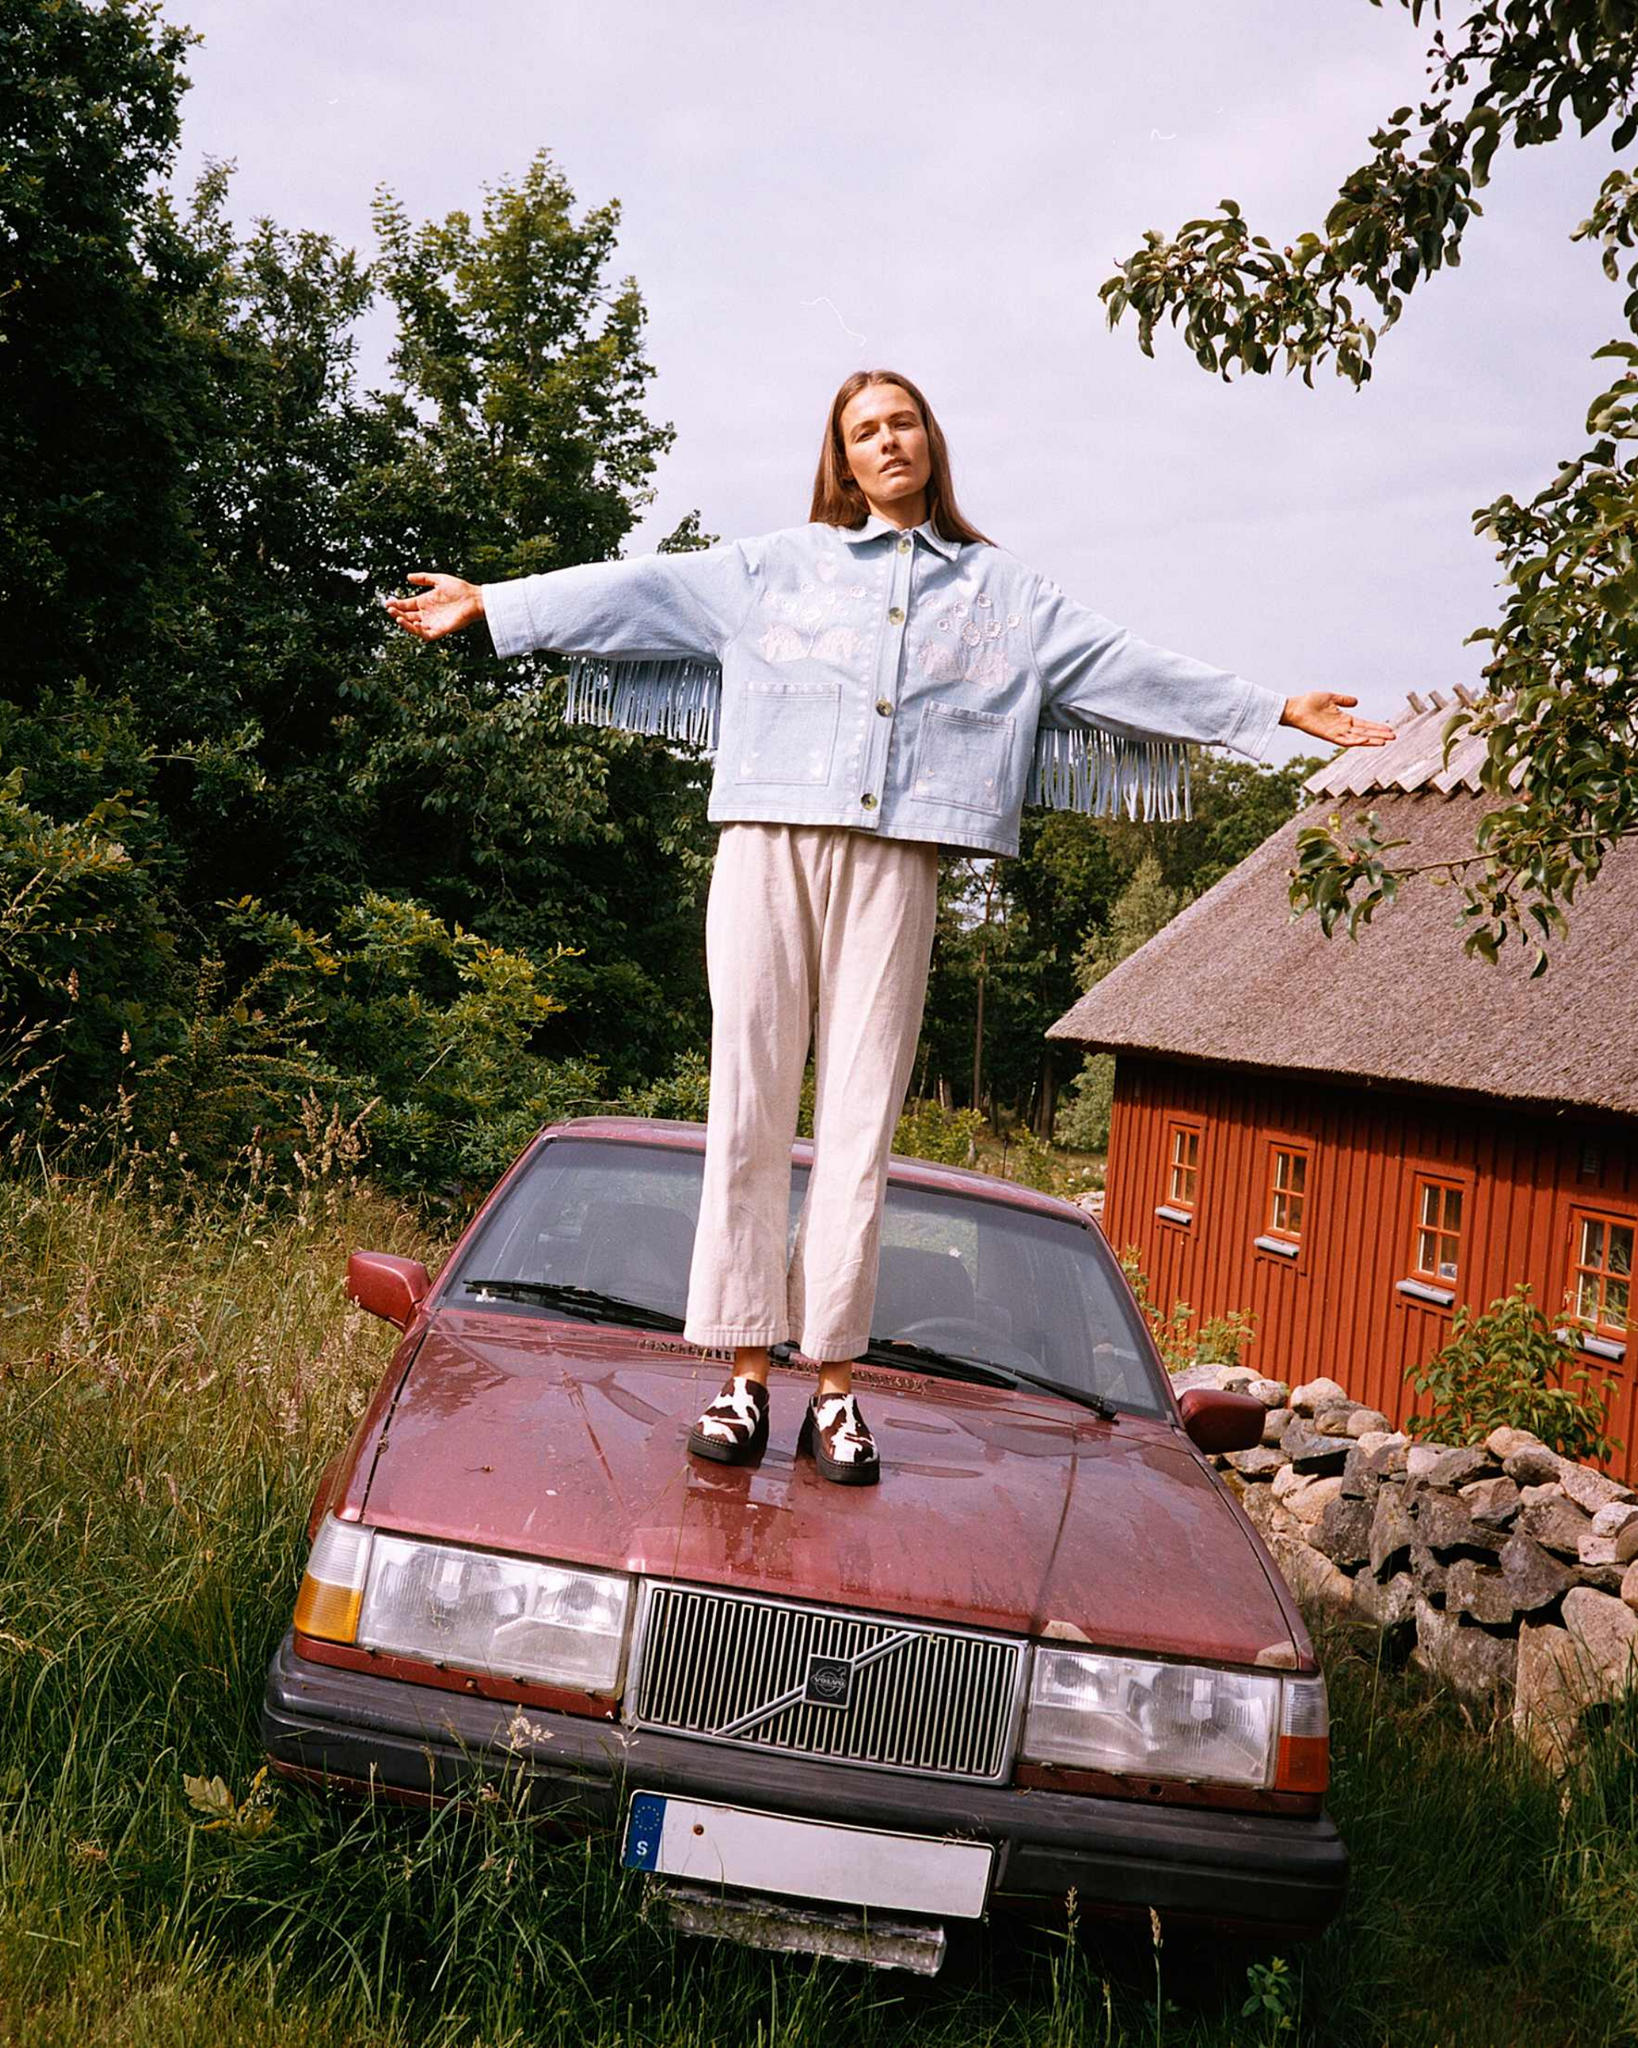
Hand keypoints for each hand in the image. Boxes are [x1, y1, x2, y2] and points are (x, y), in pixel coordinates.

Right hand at [385, 572, 483, 641]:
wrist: (475, 599)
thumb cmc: (460, 589)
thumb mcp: (439, 580)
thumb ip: (424, 578)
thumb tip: (408, 577)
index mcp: (425, 602)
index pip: (407, 605)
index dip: (397, 604)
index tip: (387, 602)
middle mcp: (427, 613)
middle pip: (408, 616)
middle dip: (397, 613)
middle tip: (390, 609)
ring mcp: (433, 622)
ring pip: (414, 627)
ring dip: (404, 623)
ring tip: (397, 617)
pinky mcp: (440, 630)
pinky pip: (426, 634)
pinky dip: (418, 631)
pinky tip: (413, 623)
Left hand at [1280, 691, 1395, 747]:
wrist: (1295, 707)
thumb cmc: (1310, 702)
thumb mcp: (1331, 698)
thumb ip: (1344, 700)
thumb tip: (1356, 701)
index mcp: (1344, 719)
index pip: (1365, 724)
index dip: (1377, 727)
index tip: (1389, 729)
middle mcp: (1342, 727)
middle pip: (1365, 733)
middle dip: (1378, 735)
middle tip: (1393, 737)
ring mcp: (1336, 732)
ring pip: (1357, 739)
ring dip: (1370, 740)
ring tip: (1384, 742)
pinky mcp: (1328, 735)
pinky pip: (1343, 741)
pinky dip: (1354, 741)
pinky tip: (1365, 741)